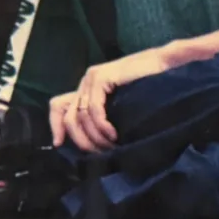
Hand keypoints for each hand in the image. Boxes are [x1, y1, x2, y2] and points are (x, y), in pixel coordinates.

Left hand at [49, 49, 171, 150]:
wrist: (163, 65)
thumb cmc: (148, 85)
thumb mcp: (120, 104)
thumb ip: (105, 113)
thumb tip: (93, 139)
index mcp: (86, 87)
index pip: (57, 106)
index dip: (55, 126)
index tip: (59, 144)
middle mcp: (85, 82)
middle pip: (68, 118)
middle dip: (81, 141)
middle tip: (99, 153)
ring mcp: (91, 79)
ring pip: (81, 117)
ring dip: (96, 138)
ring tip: (111, 146)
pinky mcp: (101, 78)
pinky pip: (94, 110)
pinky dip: (102, 127)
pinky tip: (114, 135)